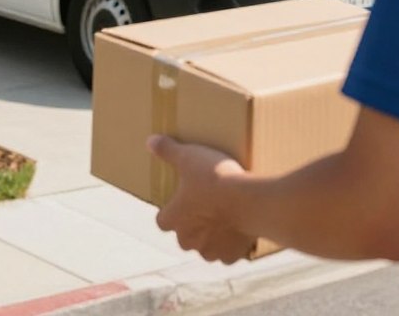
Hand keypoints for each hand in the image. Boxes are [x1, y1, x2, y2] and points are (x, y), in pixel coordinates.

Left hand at [148, 134, 255, 263]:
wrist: (248, 201)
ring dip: (213, 235)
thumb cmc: (214, 178)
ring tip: (225, 214)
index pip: (163, 220)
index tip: (182, 199)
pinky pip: (228, 252)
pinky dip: (232, 242)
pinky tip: (239, 225)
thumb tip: (150, 141)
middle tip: (207, 204)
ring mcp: (210, 251)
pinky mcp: (231, 256)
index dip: (171, 210)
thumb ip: (168, 150)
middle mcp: (188, 240)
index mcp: (173, 219)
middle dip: (193, 224)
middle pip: (185, 235)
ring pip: (207, 246)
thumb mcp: (188, 156)